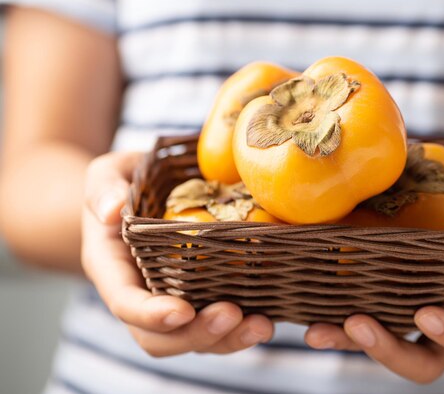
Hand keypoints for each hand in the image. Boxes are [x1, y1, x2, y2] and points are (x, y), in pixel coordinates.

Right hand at [81, 151, 273, 356]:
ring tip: (262, 325)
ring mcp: (172, 302)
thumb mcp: (108, 173)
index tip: (182, 311)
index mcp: (112, 269)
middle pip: (161, 337)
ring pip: (193, 340)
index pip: (125, 303)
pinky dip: (242, 328)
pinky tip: (269, 317)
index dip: (151, 315)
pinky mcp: (202, 299)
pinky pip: (218, 327)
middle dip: (197, 335)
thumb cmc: (126, 181)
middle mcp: (141, 296)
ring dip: (227, 339)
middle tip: (234, 315)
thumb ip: (104, 187)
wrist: (143, 196)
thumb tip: (111, 211)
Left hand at [305, 186, 443, 383]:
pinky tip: (305, 308)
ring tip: (314, 330)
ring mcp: (410, 320)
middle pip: (423, 363)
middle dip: (387, 350)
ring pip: (382, 347)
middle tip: (356, 323)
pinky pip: (360, 319)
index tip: (425, 313)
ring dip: (347, 341)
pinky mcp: (383, 304)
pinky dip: (334, 317)